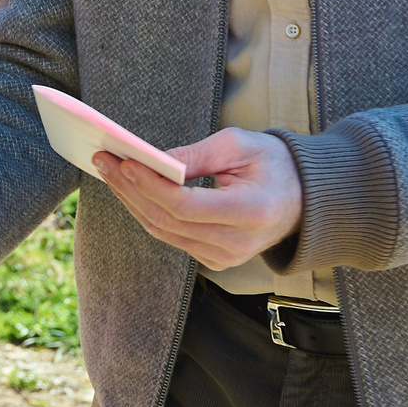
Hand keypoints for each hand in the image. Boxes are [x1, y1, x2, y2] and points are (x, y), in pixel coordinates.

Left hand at [93, 127, 301, 269]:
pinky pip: (172, 237)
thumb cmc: (275, 165)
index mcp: (251, 213)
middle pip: (169, 221)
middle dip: (131, 190)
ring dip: (132, 201)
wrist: (303, 199)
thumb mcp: (241, 145)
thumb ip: (197, 155)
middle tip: (104, 161)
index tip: (125, 162)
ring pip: (164, 232)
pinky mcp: (214, 260)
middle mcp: (237, 244)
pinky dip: (148, 212)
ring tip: (110, 171)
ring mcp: (225, 257)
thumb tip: (154, 161)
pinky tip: (131, 189)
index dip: (151, 185)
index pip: (187, 205)